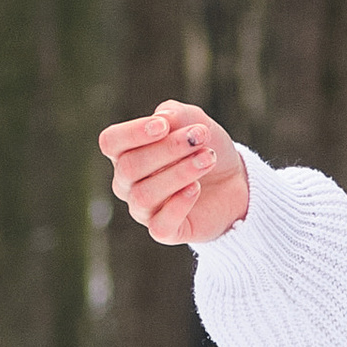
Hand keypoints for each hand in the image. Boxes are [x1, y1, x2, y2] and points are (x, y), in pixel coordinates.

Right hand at [98, 99, 250, 244]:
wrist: (235, 181)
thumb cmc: (205, 147)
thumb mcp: (196, 123)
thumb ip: (176, 115)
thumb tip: (162, 117)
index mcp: (126, 153)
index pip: (111, 142)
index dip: (133, 132)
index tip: (165, 125)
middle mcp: (128, 183)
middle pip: (130, 166)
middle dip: (168, 149)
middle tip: (201, 138)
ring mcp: (143, 209)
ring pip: (144, 195)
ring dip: (179, 173)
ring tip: (207, 159)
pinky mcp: (164, 231)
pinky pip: (159, 225)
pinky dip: (178, 205)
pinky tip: (197, 188)